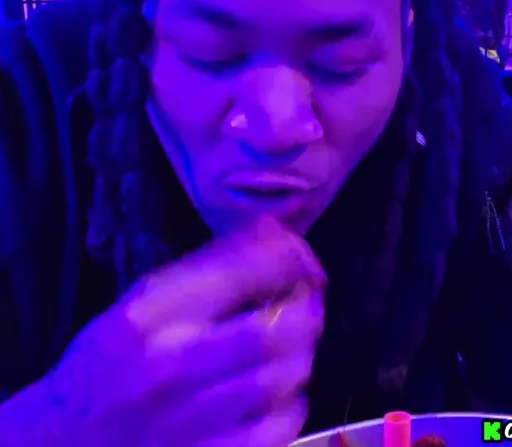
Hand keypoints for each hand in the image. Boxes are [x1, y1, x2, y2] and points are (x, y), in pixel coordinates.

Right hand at [39, 217, 326, 446]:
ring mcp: (190, 424)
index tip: (299, 262)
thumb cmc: (108, 366)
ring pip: (285, 377)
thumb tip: (278, 231)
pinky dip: (290, 403)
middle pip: (274, 332)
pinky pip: (283, 425)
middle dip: (304, 311)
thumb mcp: (141, 306)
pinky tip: (272, 395)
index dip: (290, 260)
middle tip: (304, 305)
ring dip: (299, 354)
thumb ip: (209, 267)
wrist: (63, 446)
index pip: (242, 275)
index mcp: (146, 320)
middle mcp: (169, 371)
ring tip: (287, 348)